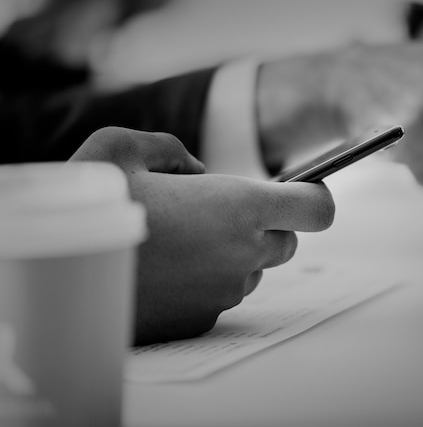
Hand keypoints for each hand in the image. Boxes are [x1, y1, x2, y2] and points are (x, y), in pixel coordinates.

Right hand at [70, 127, 334, 344]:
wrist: (60, 277)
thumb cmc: (90, 207)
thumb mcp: (120, 148)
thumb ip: (172, 150)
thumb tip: (196, 173)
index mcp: (238, 207)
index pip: (316, 209)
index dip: (316, 197)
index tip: (306, 190)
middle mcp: (241, 255)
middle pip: (286, 243)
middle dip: (266, 225)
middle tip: (221, 212)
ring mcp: (224, 293)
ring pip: (252, 270)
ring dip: (233, 253)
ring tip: (181, 240)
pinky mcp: (202, 320)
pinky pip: (221, 295)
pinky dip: (207, 280)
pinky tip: (167, 269)